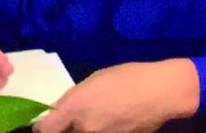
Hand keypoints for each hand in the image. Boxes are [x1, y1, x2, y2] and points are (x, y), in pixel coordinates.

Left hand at [34, 59, 198, 132]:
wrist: (163, 92)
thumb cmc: (126, 78)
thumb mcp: (92, 82)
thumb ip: (73, 100)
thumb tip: (61, 111)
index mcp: (74, 107)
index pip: (44, 130)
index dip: (42, 127)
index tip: (46, 123)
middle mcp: (84, 128)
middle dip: (63, 130)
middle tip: (69, 121)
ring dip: (82, 131)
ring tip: (95, 118)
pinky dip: (101, 132)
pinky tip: (110, 123)